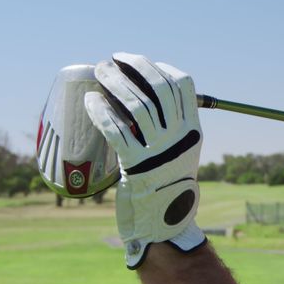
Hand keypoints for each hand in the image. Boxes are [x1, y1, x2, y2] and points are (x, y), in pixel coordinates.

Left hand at [83, 52, 204, 267]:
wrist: (164, 224)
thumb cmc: (167, 185)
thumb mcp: (181, 152)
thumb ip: (170, 128)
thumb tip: (145, 96)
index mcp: (193, 130)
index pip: (182, 85)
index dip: (159, 68)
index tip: (137, 63)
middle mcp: (179, 137)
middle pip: (158, 88)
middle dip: (133, 67)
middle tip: (113, 60)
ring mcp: (159, 151)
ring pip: (137, 105)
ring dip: (115, 82)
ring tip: (99, 73)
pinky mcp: (136, 165)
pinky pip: (116, 130)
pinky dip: (102, 111)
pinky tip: (90, 101)